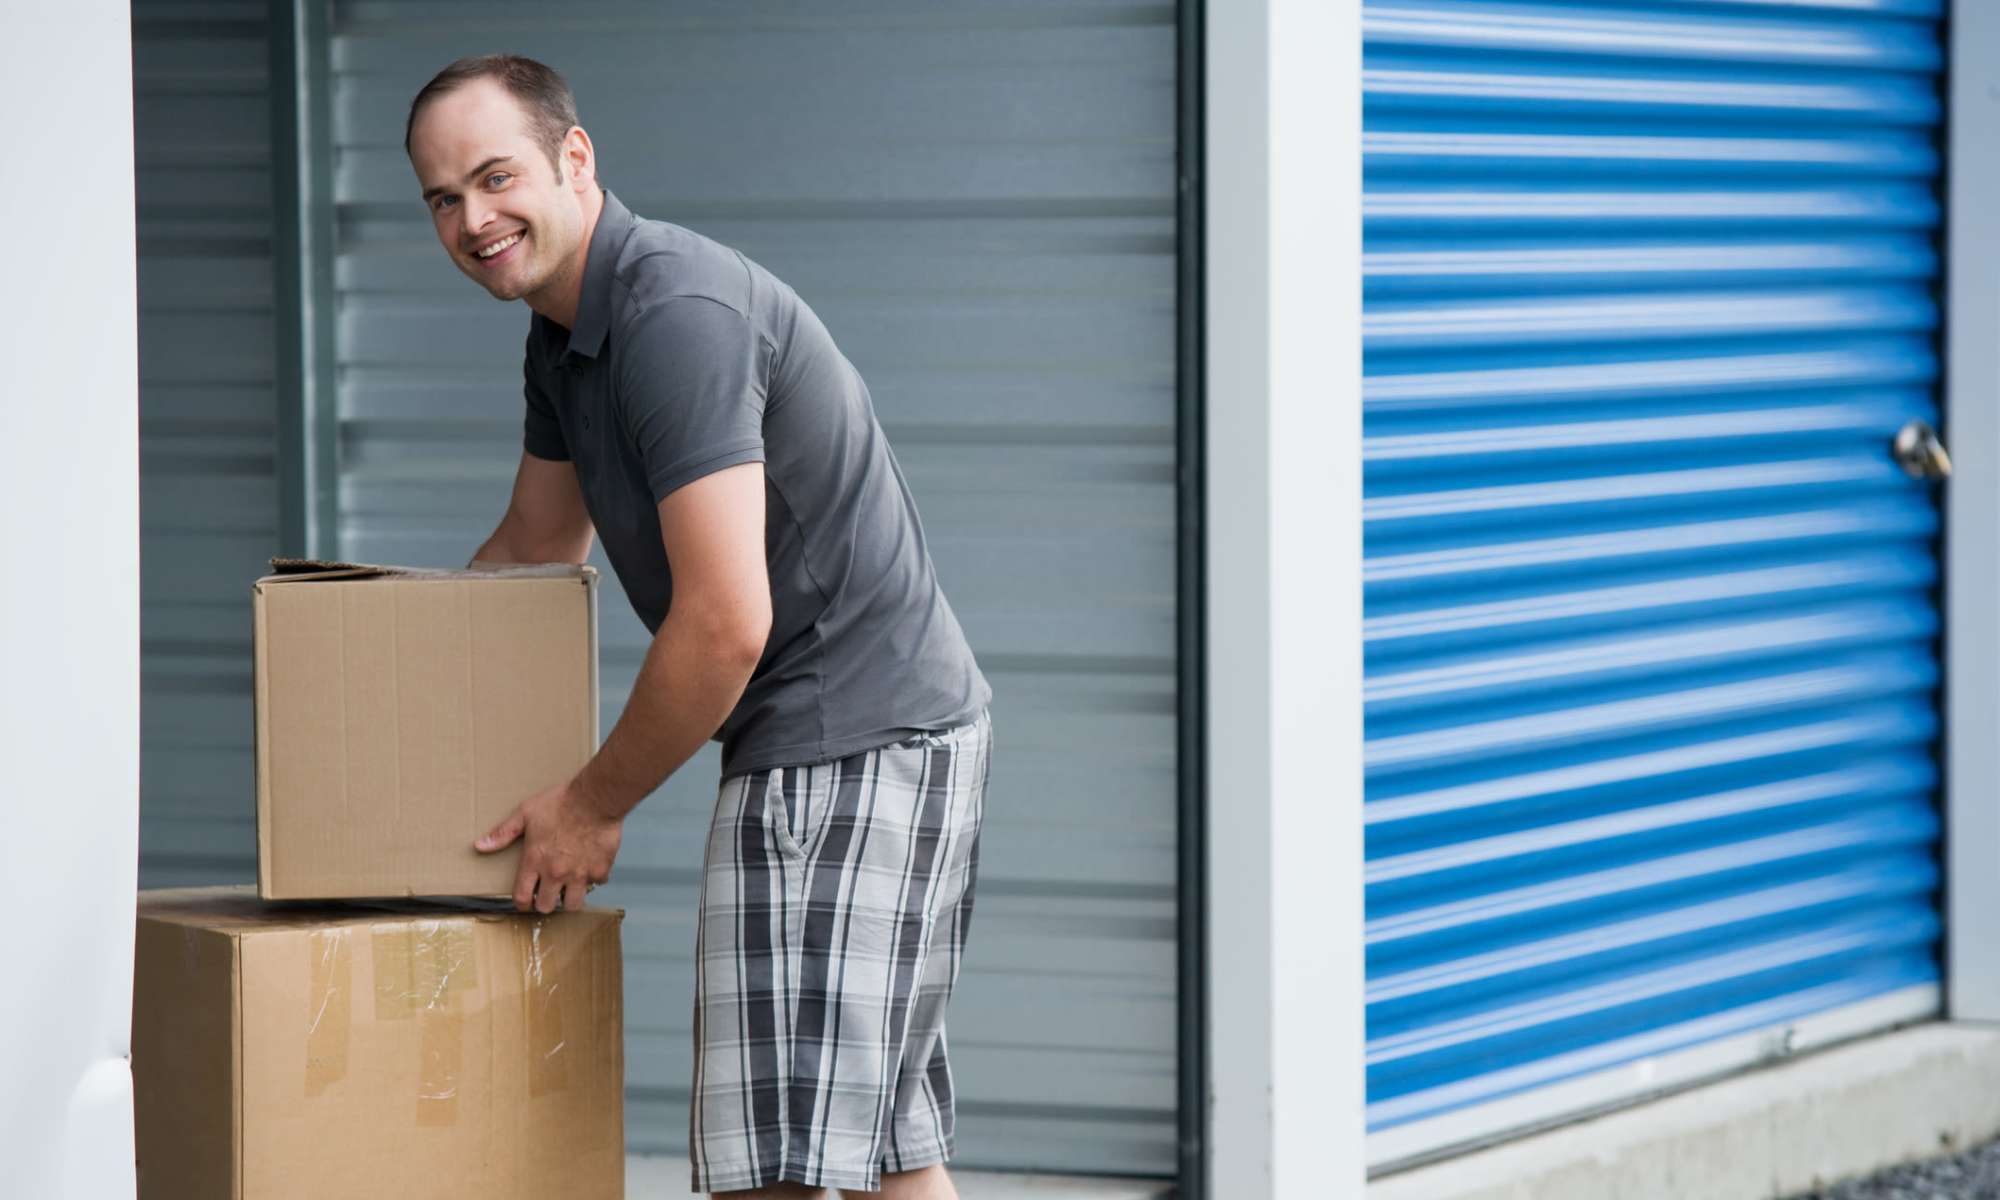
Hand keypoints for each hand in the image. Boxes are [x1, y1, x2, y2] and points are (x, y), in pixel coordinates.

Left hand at [474, 777, 622, 913]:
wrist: (594, 798)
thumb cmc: (560, 802)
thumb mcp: (526, 813)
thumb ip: (503, 833)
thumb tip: (480, 846)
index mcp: (535, 861)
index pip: (522, 897)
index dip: (522, 904)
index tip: (526, 901)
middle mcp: (556, 872)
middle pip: (546, 907)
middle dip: (545, 903)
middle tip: (548, 893)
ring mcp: (579, 874)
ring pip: (572, 905)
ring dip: (569, 898)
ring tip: (569, 888)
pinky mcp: (600, 869)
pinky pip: (597, 884)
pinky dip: (593, 878)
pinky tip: (590, 867)